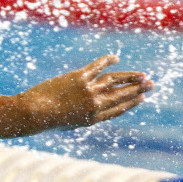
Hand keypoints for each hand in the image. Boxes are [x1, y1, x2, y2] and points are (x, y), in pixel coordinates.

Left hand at [17, 55, 152, 130]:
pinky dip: (108, 60)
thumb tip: (87, 107)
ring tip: (142, 74)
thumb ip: (79, 115)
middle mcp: (94, 105)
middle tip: (151, 84)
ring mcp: (88, 91)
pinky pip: (98, 66)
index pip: (118, 110)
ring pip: (114, 80)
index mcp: (92, 119)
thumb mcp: (66, 123)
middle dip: (138, 89)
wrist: (31, 113)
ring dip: (130, 76)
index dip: (131, 103)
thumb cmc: (44, 120)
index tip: (142, 97)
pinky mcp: (79, 78)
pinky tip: (116, 58)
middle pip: (121, 95)